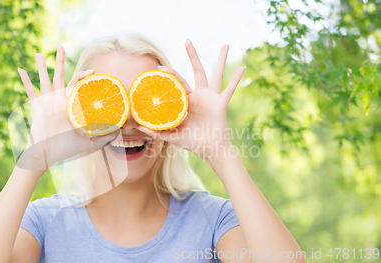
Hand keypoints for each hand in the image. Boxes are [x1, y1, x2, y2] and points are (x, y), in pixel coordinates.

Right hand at [16, 45, 115, 171]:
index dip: (84, 76)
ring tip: (38, 53)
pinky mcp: (38, 108)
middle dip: (61, 61)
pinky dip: (25, 80)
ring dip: (41, 66)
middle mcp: (59, 100)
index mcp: (71, 105)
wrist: (49, 155)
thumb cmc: (67, 149)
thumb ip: (105, 136)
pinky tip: (20, 69)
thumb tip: (119, 131)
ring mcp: (47, 103)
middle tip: (62, 46)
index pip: (78, 85)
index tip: (93, 71)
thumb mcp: (90, 142)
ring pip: (44, 79)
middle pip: (60, 75)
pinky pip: (30, 91)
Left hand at [138, 40, 245, 159]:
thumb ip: (157, 131)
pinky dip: (237, 79)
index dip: (169, 75)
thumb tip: (139, 127)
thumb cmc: (193, 143)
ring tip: (226, 45)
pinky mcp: (221, 103)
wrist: (210, 150)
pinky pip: (230, 89)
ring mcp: (212, 98)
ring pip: (216, 74)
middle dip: (192, 55)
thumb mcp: (172, 135)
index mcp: (188, 101)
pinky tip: (243, 67)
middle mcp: (200, 96)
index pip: (178, 83)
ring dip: (221, 60)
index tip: (158, 67)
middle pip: (197, 71)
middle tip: (187, 40)